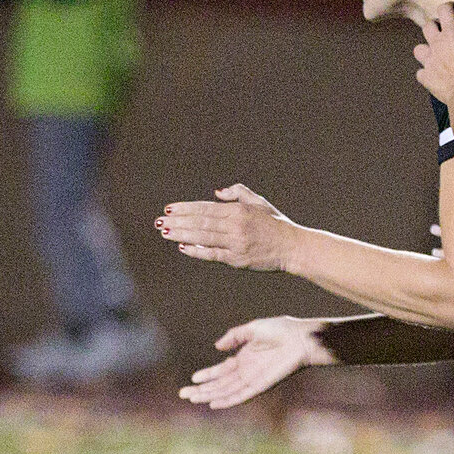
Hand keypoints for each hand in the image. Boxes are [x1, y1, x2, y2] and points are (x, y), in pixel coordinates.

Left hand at [157, 183, 296, 270]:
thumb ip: (238, 193)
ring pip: (203, 237)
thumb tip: (216, 193)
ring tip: (165, 232)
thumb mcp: (259, 202)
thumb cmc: (275, 223)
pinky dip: (197, 251)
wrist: (293, 247)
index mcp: (239, 211)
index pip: (206, 208)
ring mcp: (236, 243)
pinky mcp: (237, 260)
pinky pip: (212, 255)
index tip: (169, 208)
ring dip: (181, 234)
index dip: (185, 208)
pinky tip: (183, 247)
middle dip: (178, 221)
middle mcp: (236, 226)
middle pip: (200, 222)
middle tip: (159, 221)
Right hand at [178, 316, 335, 408]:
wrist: (300, 338)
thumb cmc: (282, 330)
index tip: (193, 378)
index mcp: (245, 358)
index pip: (222, 370)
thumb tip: (217, 347)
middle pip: (220, 383)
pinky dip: (227, 400)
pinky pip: (241, 395)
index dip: (207, 375)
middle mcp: (247, 371)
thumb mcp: (253, 329)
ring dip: (209, 395)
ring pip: (226, 391)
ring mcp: (253, 378)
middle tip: (183, 394)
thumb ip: (234, 336)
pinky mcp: (261, 384)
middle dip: (202, 388)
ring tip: (193, 398)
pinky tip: (214, 404)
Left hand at [414, 4, 453, 104]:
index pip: (444, 10)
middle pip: (427, 26)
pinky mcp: (427, 78)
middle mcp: (436, 44)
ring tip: (435, 54)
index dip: (448, 6)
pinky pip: (421, 72)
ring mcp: (429, 62)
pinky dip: (427, 72)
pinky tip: (435, 75)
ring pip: (418, 49)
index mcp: (451, 33)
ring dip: (426, 50)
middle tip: (444, 32)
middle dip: (435, 26)